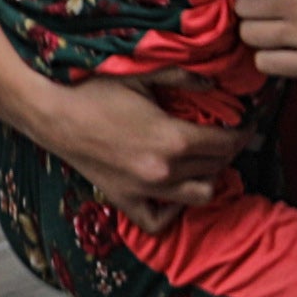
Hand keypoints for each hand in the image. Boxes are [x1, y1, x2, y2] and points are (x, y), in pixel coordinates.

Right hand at [18, 64, 245, 220]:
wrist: (51, 112)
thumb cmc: (93, 90)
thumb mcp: (142, 75)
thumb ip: (183, 76)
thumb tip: (215, 82)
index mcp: (172, 138)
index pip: (226, 143)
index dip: (242, 133)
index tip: (246, 124)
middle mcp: (163, 170)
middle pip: (216, 167)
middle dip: (228, 151)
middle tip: (227, 136)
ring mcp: (144, 190)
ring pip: (199, 196)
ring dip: (209, 178)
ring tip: (206, 162)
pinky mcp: (123, 199)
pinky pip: (158, 221)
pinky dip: (173, 211)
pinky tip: (175, 191)